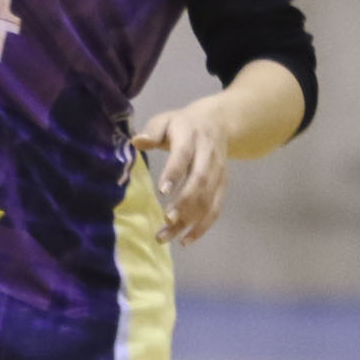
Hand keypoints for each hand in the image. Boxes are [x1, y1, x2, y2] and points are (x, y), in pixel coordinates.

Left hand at [131, 96, 229, 245]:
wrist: (218, 122)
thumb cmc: (182, 124)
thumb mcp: (165, 120)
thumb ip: (151, 131)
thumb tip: (137, 141)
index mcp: (190, 137)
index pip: (183, 155)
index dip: (174, 172)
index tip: (162, 191)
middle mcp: (207, 155)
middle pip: (199, 181)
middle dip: (185, 202)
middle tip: (166, 220)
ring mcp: (218, 172)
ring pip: (207, 198)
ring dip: (190, 220)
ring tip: (167, 236)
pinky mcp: (222, 185)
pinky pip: (215, 208)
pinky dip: (203, 226)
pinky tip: (186, 240)